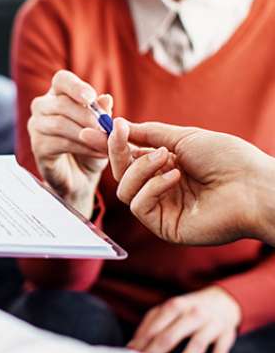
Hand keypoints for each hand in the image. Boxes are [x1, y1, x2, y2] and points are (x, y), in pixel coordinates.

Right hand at [28, 70, 112, 217]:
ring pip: (59, 123)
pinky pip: (59, 143)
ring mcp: (36, 127)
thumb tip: (106, 98)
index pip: (62, 80)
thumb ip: (102, 113)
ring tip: (106, 144)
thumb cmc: (90, 147)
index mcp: (58, 94)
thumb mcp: (101, 129)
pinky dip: (82, 148)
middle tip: (107, 128)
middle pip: (61, 103)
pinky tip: (98, 153)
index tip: (91, 98)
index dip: (75, 86)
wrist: (81, 178)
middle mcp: (42, 107)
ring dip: (86, 134)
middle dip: (87, 116)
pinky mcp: (37, 147)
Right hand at [93, 119, 274, 245]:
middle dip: (117, 153)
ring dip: (140, 169)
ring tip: (166, 158)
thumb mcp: (183, 137)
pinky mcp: (164, 226)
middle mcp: (160, 187)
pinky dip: (152, 187)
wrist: (252, 186)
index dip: (113, 145)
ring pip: (125, 190)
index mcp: (165, 166)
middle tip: (120, 134)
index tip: (99, 130)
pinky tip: (175, 177)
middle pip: (121, 174)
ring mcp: (161, 208)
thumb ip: (149, 134)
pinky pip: (139, 206)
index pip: (129, 158)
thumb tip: (119, 126)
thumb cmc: (227, 158)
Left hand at [128, 287, 241, 352]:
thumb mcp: (169, 310)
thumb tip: (131, 347)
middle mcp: (193, 313)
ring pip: (197, 343)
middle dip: (156, 352)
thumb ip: (150, 325)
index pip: (155, 327)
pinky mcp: (226, 333)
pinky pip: (221, 348)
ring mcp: (211, 323)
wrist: (222, 301)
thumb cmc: (188, 309)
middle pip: (171, 335)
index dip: (142, 343)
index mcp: (175, 306)